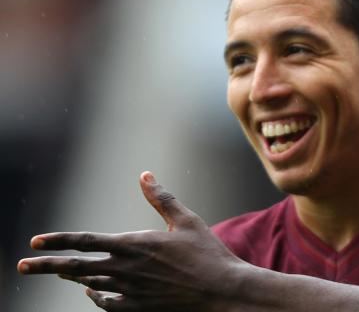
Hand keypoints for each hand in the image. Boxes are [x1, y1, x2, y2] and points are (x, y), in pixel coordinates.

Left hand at [18, 172, 249, 310]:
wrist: (222, 292)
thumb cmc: (208, 253)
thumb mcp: (187, 220)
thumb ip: (162, 198)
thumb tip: (145, 175)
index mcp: (136, 244)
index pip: (87, 242)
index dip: (59, 240)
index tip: (36, 240)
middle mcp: (126, 270)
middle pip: (77, 268)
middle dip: (46, 266)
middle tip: (22, 266)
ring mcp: (130, 291)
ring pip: (90, 284)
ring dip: (73, 276)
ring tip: (59, 270)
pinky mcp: (139, 308)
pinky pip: (107, 304)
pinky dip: (95, 297)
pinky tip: (91, 292)